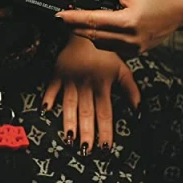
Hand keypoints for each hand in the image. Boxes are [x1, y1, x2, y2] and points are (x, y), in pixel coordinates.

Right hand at [42, 36, 139, 154]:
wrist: (85, 32)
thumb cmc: (104, 52)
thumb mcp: (122, 68)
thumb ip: (131, 89)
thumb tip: (138, 110)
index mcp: (102, 84)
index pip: (105, 113)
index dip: (105, 130)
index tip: (105, 147)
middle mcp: (86, 84)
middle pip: (86, 112)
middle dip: (86, 132)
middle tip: (85, 150)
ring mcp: (70, 79)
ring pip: (70, 104)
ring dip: (69, 121)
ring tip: (68, 138)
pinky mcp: (58, 73)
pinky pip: (52, 88)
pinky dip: (48, 98)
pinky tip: (44, 110)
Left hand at [57, 0, 182, 54]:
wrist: (178, 12)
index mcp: (128, 21)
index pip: (92, 20)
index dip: (72, 18)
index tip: (59, 16)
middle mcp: (129, 38)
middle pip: (92, 35)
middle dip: (74, 26)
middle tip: (63, 18)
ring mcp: (131, 48)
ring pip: (98, 43)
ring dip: (86, 32)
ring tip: (78, 21)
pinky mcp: (133, 53)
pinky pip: (108, 48)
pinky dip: (99, 38)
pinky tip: (97, 28)